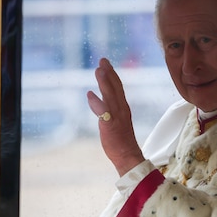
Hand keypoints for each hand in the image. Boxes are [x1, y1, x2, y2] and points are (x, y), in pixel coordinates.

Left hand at [86, 58, 144, 175]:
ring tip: (99, 71)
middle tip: (103, 60)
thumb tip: (97, 97)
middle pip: (115, 88)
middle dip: (109, 73)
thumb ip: (109, 108)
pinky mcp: (110, 126)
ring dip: (105, 83)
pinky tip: (89, 94)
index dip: (112, 75)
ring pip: (110, 96)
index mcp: (123, 108)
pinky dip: (96, 102)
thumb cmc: (121, 139)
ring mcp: (116, 117)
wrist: (127, 155)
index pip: (118, 88)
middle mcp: (121, 110)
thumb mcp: (116, 120)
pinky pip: (103, 112)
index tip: (106, 64)